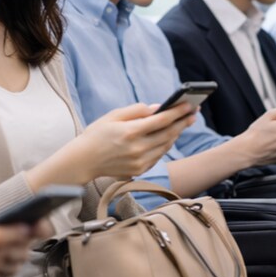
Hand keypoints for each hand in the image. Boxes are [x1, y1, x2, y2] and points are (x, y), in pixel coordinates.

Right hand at [70, 102, 195, 179]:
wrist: (83, 161)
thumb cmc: (96, 134)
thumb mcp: (113, 116)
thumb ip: (137, 111)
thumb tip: (158, 109)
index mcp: (130, 132)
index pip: (162, 120)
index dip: (178, 112)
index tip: (189, 106)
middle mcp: (137, 149)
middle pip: (168, 134)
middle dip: (182, 123)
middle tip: (193, 114)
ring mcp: (139, 162)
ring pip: (165, 146)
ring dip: (175, 134)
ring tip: (182, 124)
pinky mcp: (139, 170)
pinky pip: (158, 156)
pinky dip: (164, 145)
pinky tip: (167, 137)